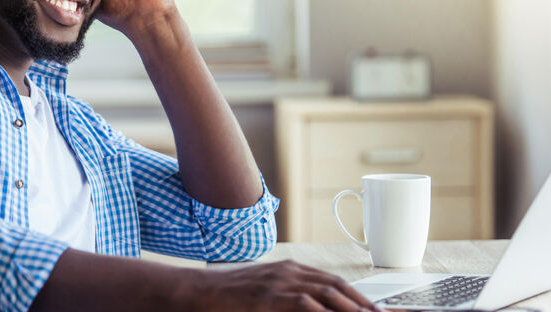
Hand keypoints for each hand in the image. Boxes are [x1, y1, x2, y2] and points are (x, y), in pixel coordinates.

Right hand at [192, 260, 381, 311]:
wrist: (200, 290)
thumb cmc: (230, 295)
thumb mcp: (266, 291)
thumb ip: (291, 298)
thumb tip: (315, 307)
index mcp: (292, 269)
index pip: (334, 281)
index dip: (359, 297)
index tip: (376, 310)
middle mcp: (290, 271)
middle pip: (337, 287)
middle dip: (363, 304)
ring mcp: (280, 281)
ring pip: (327, 293)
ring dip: (351, 308)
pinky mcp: (269, 295)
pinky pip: (304, 303)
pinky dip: (323, 311)